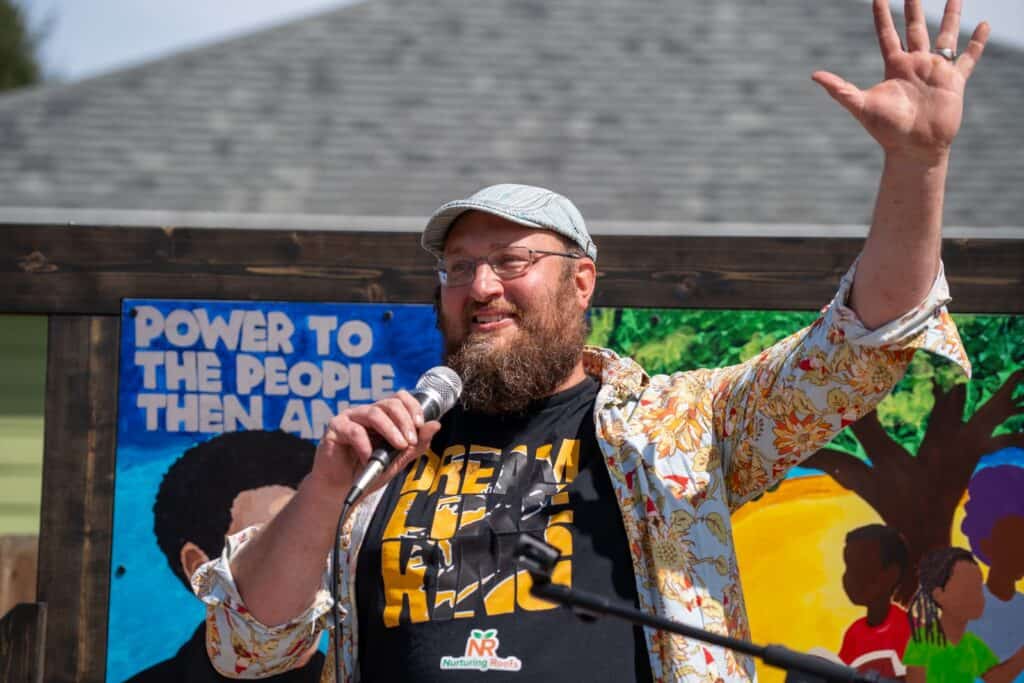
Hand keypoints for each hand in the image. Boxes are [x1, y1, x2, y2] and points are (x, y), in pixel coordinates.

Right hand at [312, 391, 441, 498]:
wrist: (344, 489)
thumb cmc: (370, 471)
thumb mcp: (398, 459)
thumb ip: (417, 444)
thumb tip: (436, 425)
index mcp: (383, 416)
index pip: (400, 398)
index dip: (413, 407)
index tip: (420, 425)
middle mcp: (366, 413)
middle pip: (389, 403)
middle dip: (404, 421)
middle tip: (410, 441)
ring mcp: (350, 418)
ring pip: (373, 414)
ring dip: (390, 430)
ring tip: (398, 446)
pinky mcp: (335, 428)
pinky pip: (353, 431)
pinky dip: (365, 445)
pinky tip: (369, 458)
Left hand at [812, 0, 988, 164]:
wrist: (914, 149)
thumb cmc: (886, 131)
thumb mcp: (861, 106)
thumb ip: (840, 89)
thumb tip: (814, 75)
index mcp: (894, 67)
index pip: (887, 34)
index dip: (883, 16)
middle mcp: (915, 65)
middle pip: (915, 29)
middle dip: (914, 8)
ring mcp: (935, 71)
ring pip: (945, 36)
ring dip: (951, 16)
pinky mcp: (954, 82)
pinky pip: (968, 58)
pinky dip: (976, 43)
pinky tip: (983, 25)